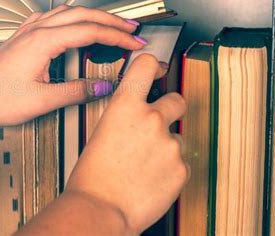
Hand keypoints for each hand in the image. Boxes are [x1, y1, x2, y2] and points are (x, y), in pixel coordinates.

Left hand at [0, 5, 145, 125]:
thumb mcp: (42, 100)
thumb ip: (77, 91)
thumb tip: (103, 85)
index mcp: (44, 42)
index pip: (91, 31)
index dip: (117, 36)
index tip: (135, 43)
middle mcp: (36, 30)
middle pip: (83, 14)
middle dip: (111, 20)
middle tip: (132, 29)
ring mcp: (28, 31)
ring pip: (67, 12)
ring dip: (92, 16)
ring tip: (109, 23)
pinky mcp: (22, 37)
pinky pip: (50, 16)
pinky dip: (70, 17)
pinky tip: (70, 23)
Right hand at [64, 54, 188, 233]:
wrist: (101, 208)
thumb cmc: (93, 175)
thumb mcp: (101, 132)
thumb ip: (125, 118)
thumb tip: (136, 117)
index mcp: (126, 106)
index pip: (146, 66)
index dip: (153, 66)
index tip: (157, 68)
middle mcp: (152, 119)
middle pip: (176, 99)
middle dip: (170, 108)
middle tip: (158, 123)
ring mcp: (170, 143)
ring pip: (177, 137)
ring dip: (166, 146)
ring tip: (146, 164)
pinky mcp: (181, 168)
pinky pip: (180, 162)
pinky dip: (169, 169)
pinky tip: (151, 178)